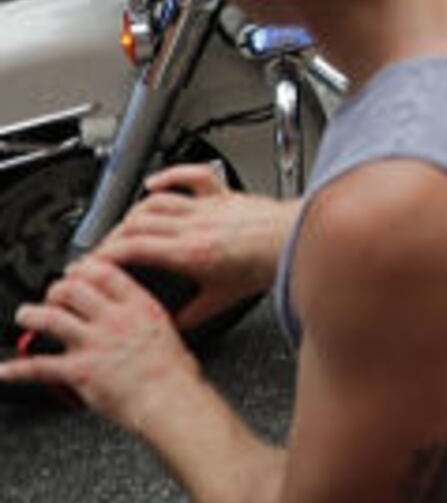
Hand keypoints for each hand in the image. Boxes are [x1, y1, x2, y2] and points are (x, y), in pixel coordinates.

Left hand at [1, 257, 199, 426]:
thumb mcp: (167, 330)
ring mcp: (94, 344)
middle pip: (72, 289)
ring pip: (50, 318)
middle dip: (55, 290)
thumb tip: (130, 318)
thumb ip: (142, 319)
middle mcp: (114, 320)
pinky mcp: (79, 370)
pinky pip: (38, 366)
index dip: (82, 268)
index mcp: (139, 307)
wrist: (171, 401)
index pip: (104, 272)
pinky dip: (16, 369)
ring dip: (31, 315)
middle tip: (51, 296)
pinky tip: (5, 370)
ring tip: (25, 316)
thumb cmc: (176, 374)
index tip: (74, 271)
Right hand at [94, 163, 290, 320]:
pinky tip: (155, 183)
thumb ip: (191, 316)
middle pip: (136, 223)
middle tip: (100, 250)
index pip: (133, 248)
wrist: (299, 242)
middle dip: (111, 238)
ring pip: (157, 202)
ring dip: (133, 212)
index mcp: (190, 252)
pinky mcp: (224, 194)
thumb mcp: (223, 300)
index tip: (92, 264)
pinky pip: (193, 176)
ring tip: (120, 227)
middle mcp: (195, 225)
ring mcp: (208, 207)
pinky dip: (171, 175)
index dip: (106, 256)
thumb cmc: (267, 268)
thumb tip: (168, 328)